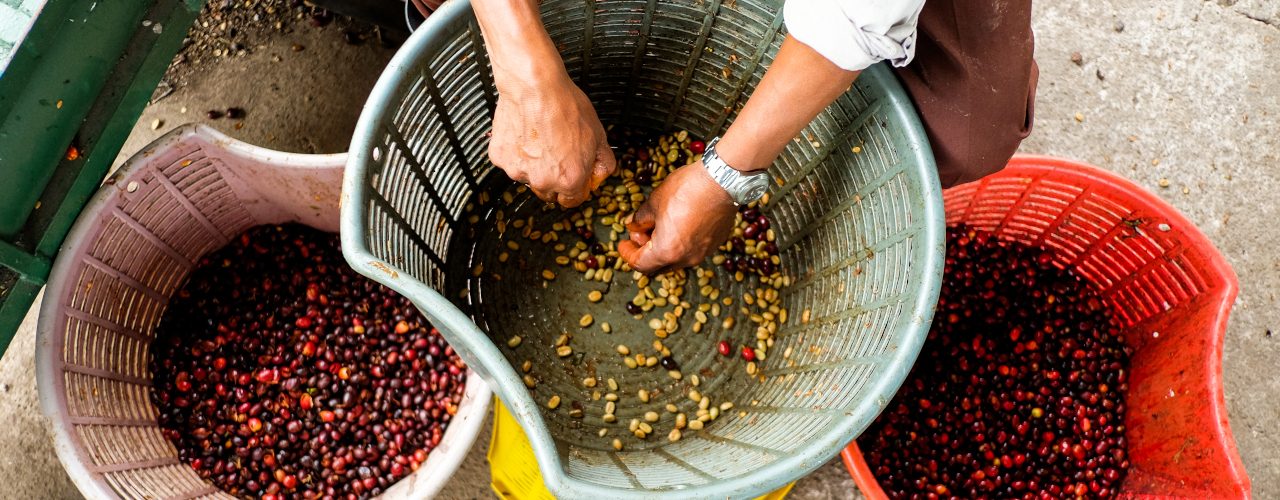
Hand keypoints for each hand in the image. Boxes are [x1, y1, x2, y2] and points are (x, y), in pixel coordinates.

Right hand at [488, 76, 615, 206]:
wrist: (534, 86)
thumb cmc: (565, 106)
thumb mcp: (599, 134)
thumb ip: (603, 162)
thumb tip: (600, 173)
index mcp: (569, 180)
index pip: (572, 201)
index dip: (576, 186)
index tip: (574, 174)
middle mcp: (543, 180)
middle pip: (548, 191)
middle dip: (554, 177)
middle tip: (557, 151)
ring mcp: (518, 170)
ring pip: (527, 176)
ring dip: (533, 164)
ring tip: (540, 137)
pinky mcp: (500, 158)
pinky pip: (510, 160)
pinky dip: (516, 151)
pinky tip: (525, 132)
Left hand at [618, 161, 736, 273]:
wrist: (721, 180)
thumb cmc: (686, 189)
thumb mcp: (654, 201)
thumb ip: (640, 219)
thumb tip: (632, 225)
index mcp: (666, 251)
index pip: (640, 264)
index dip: (628, 254)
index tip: (623, 245)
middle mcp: (686, 258)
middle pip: (658, 265)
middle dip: (645, 252)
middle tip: (639, 234)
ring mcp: (703, 253)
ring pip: (676, 259)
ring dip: (663, 248)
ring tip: (659, 226)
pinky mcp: (715, 243)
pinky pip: (693, 250)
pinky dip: (681, 243)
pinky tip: (678, 224)